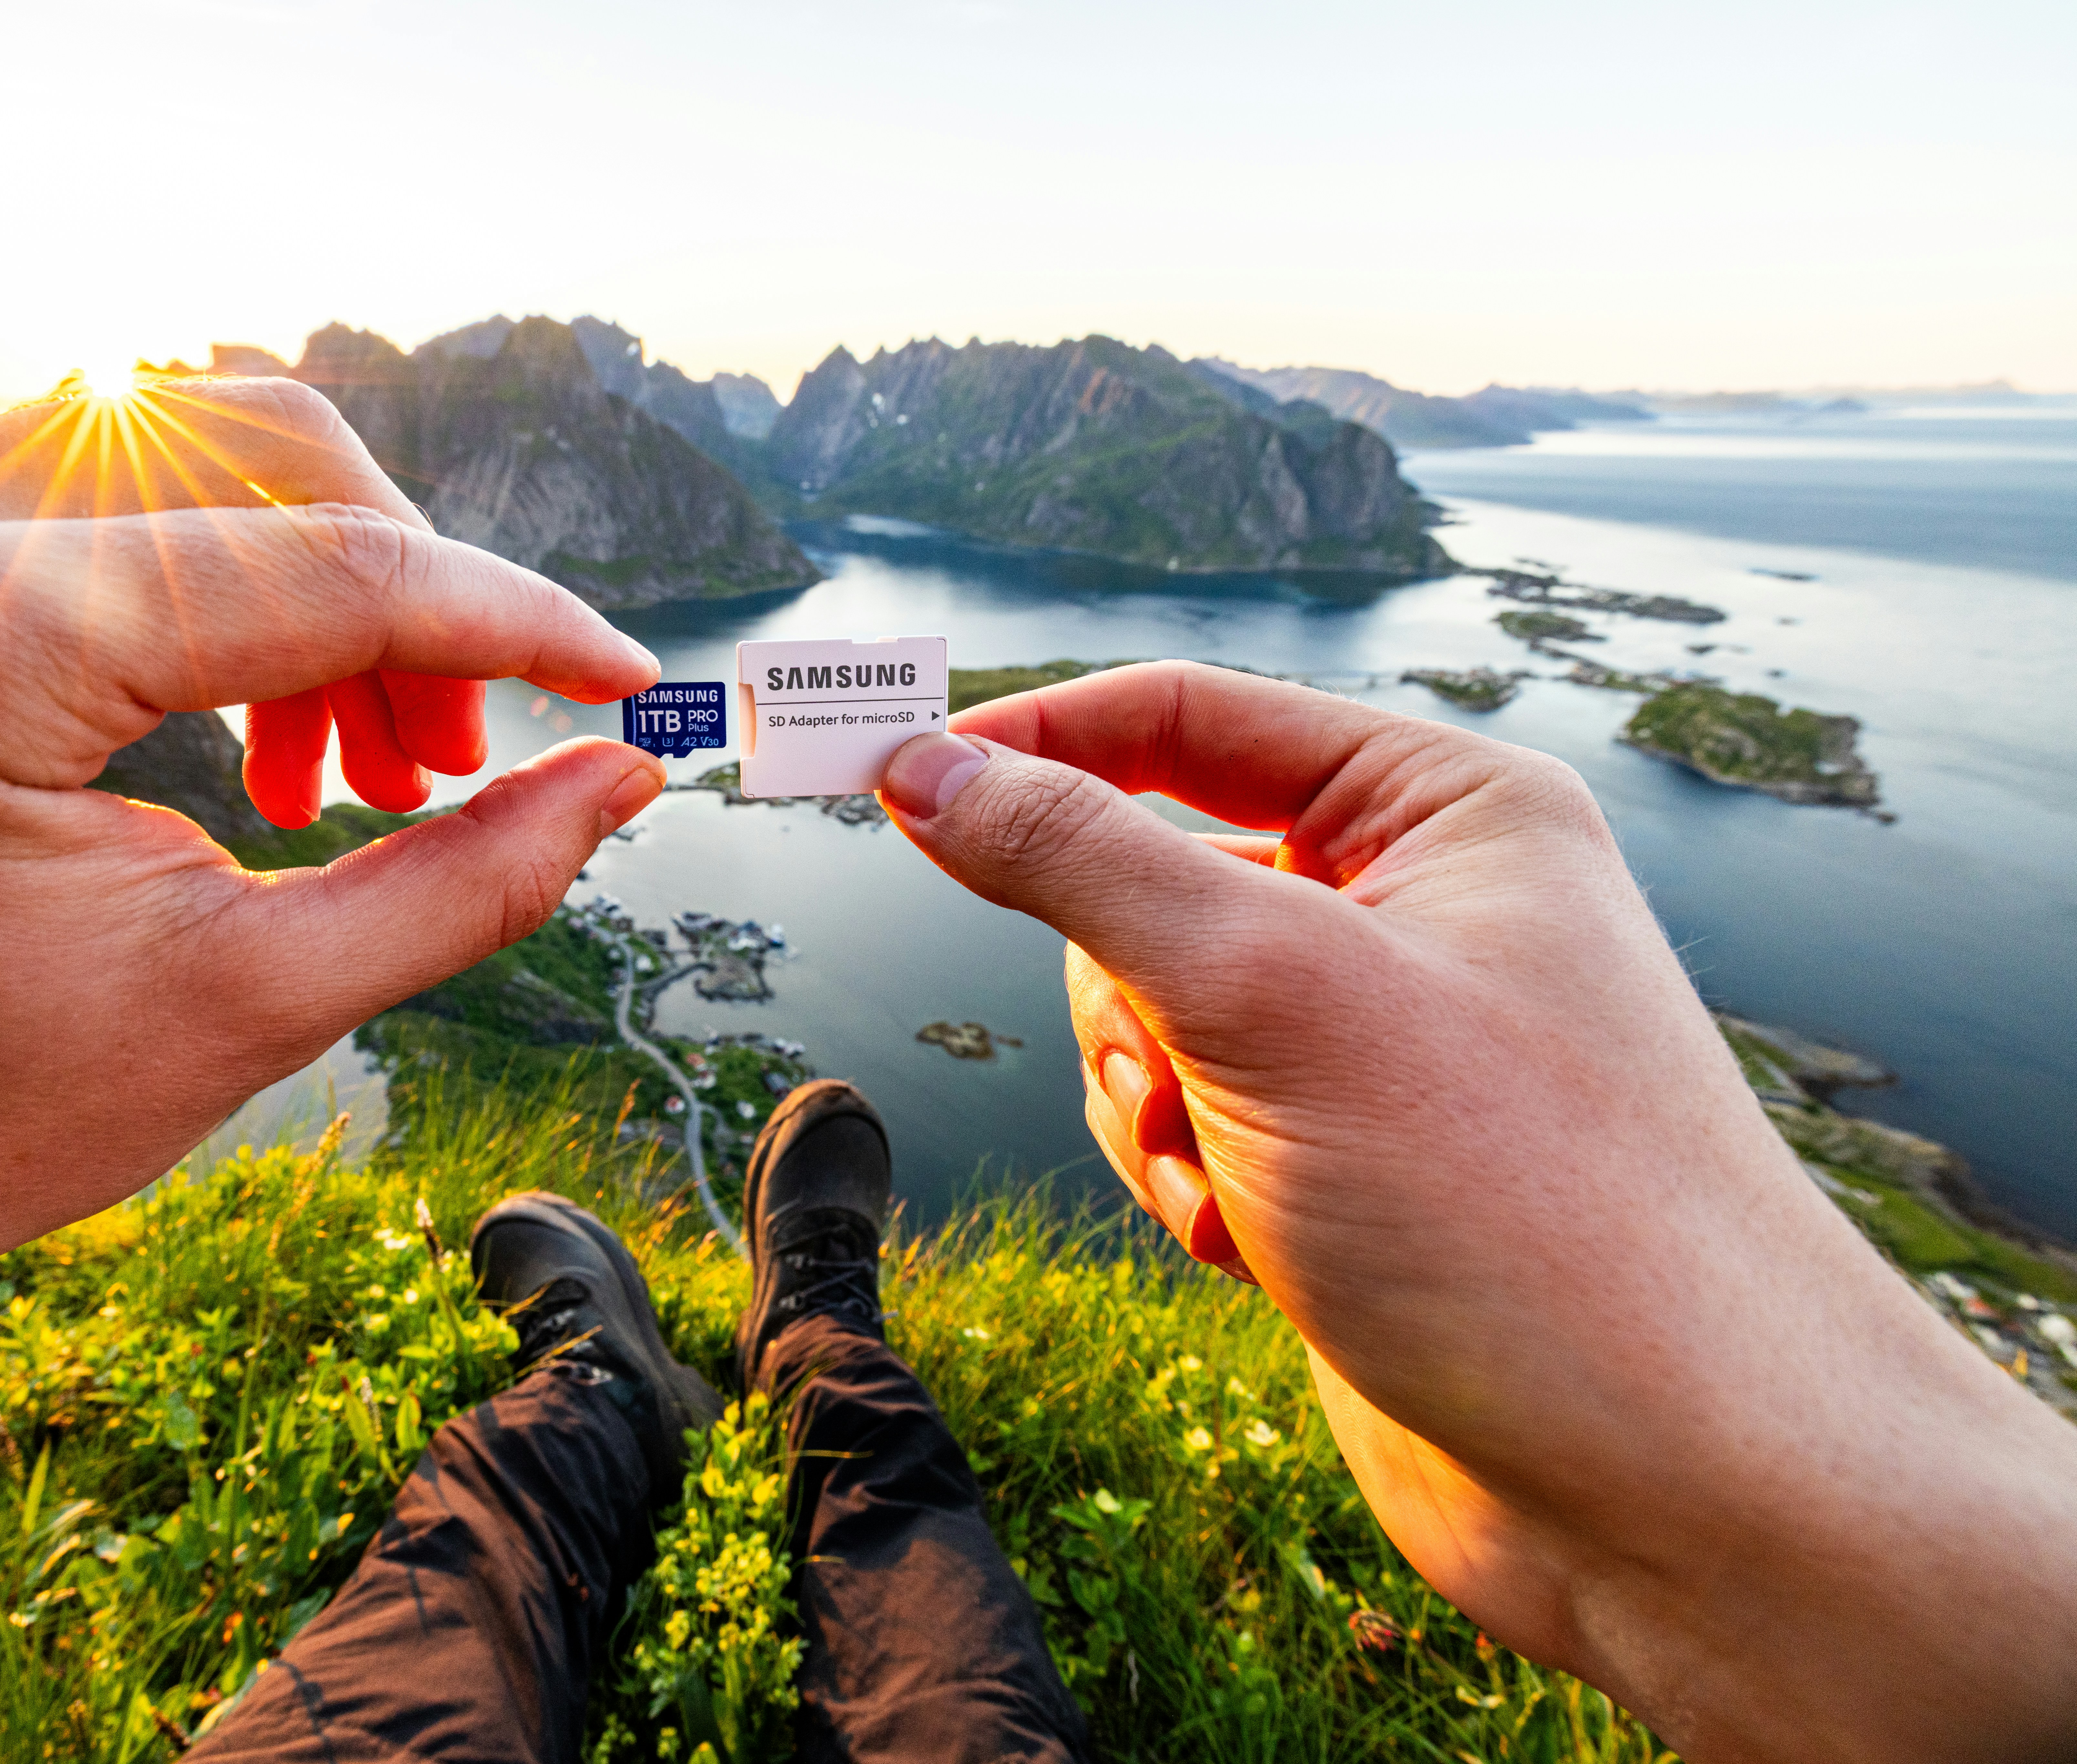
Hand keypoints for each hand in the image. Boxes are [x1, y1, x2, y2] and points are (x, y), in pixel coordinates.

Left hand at [0, 379, 665, 1331]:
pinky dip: (204, 581)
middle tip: (452, 766)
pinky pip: (84, 479)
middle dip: (403, 604)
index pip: (305, 562)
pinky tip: (250, 725)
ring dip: (312, 590)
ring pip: (180, 449)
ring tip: (352, 772)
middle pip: (249, 456)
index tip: (630, 686)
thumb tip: (631, 771)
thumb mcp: (234, 1012)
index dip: (503, 621)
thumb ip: (459, 878)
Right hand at [879, 663, 2076, 1761]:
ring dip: (1151, 1106)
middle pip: (1152, 877)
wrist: (1667, 1479)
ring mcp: (1379, 1043)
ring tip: (1227, 1186)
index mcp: (1441, 811)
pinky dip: (1185, 1180)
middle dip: (1123, 993)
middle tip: (1168, 1073)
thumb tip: (930, 765)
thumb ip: (1080, 857)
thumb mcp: (1265, 988)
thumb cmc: (1514, 1203)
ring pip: (1149, 1014)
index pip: (1184, 718)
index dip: (1031, 741)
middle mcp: (1420, 909)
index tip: (890, 777)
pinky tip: (1249, 1248)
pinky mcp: (1346, 1160)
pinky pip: (1187, 1120)